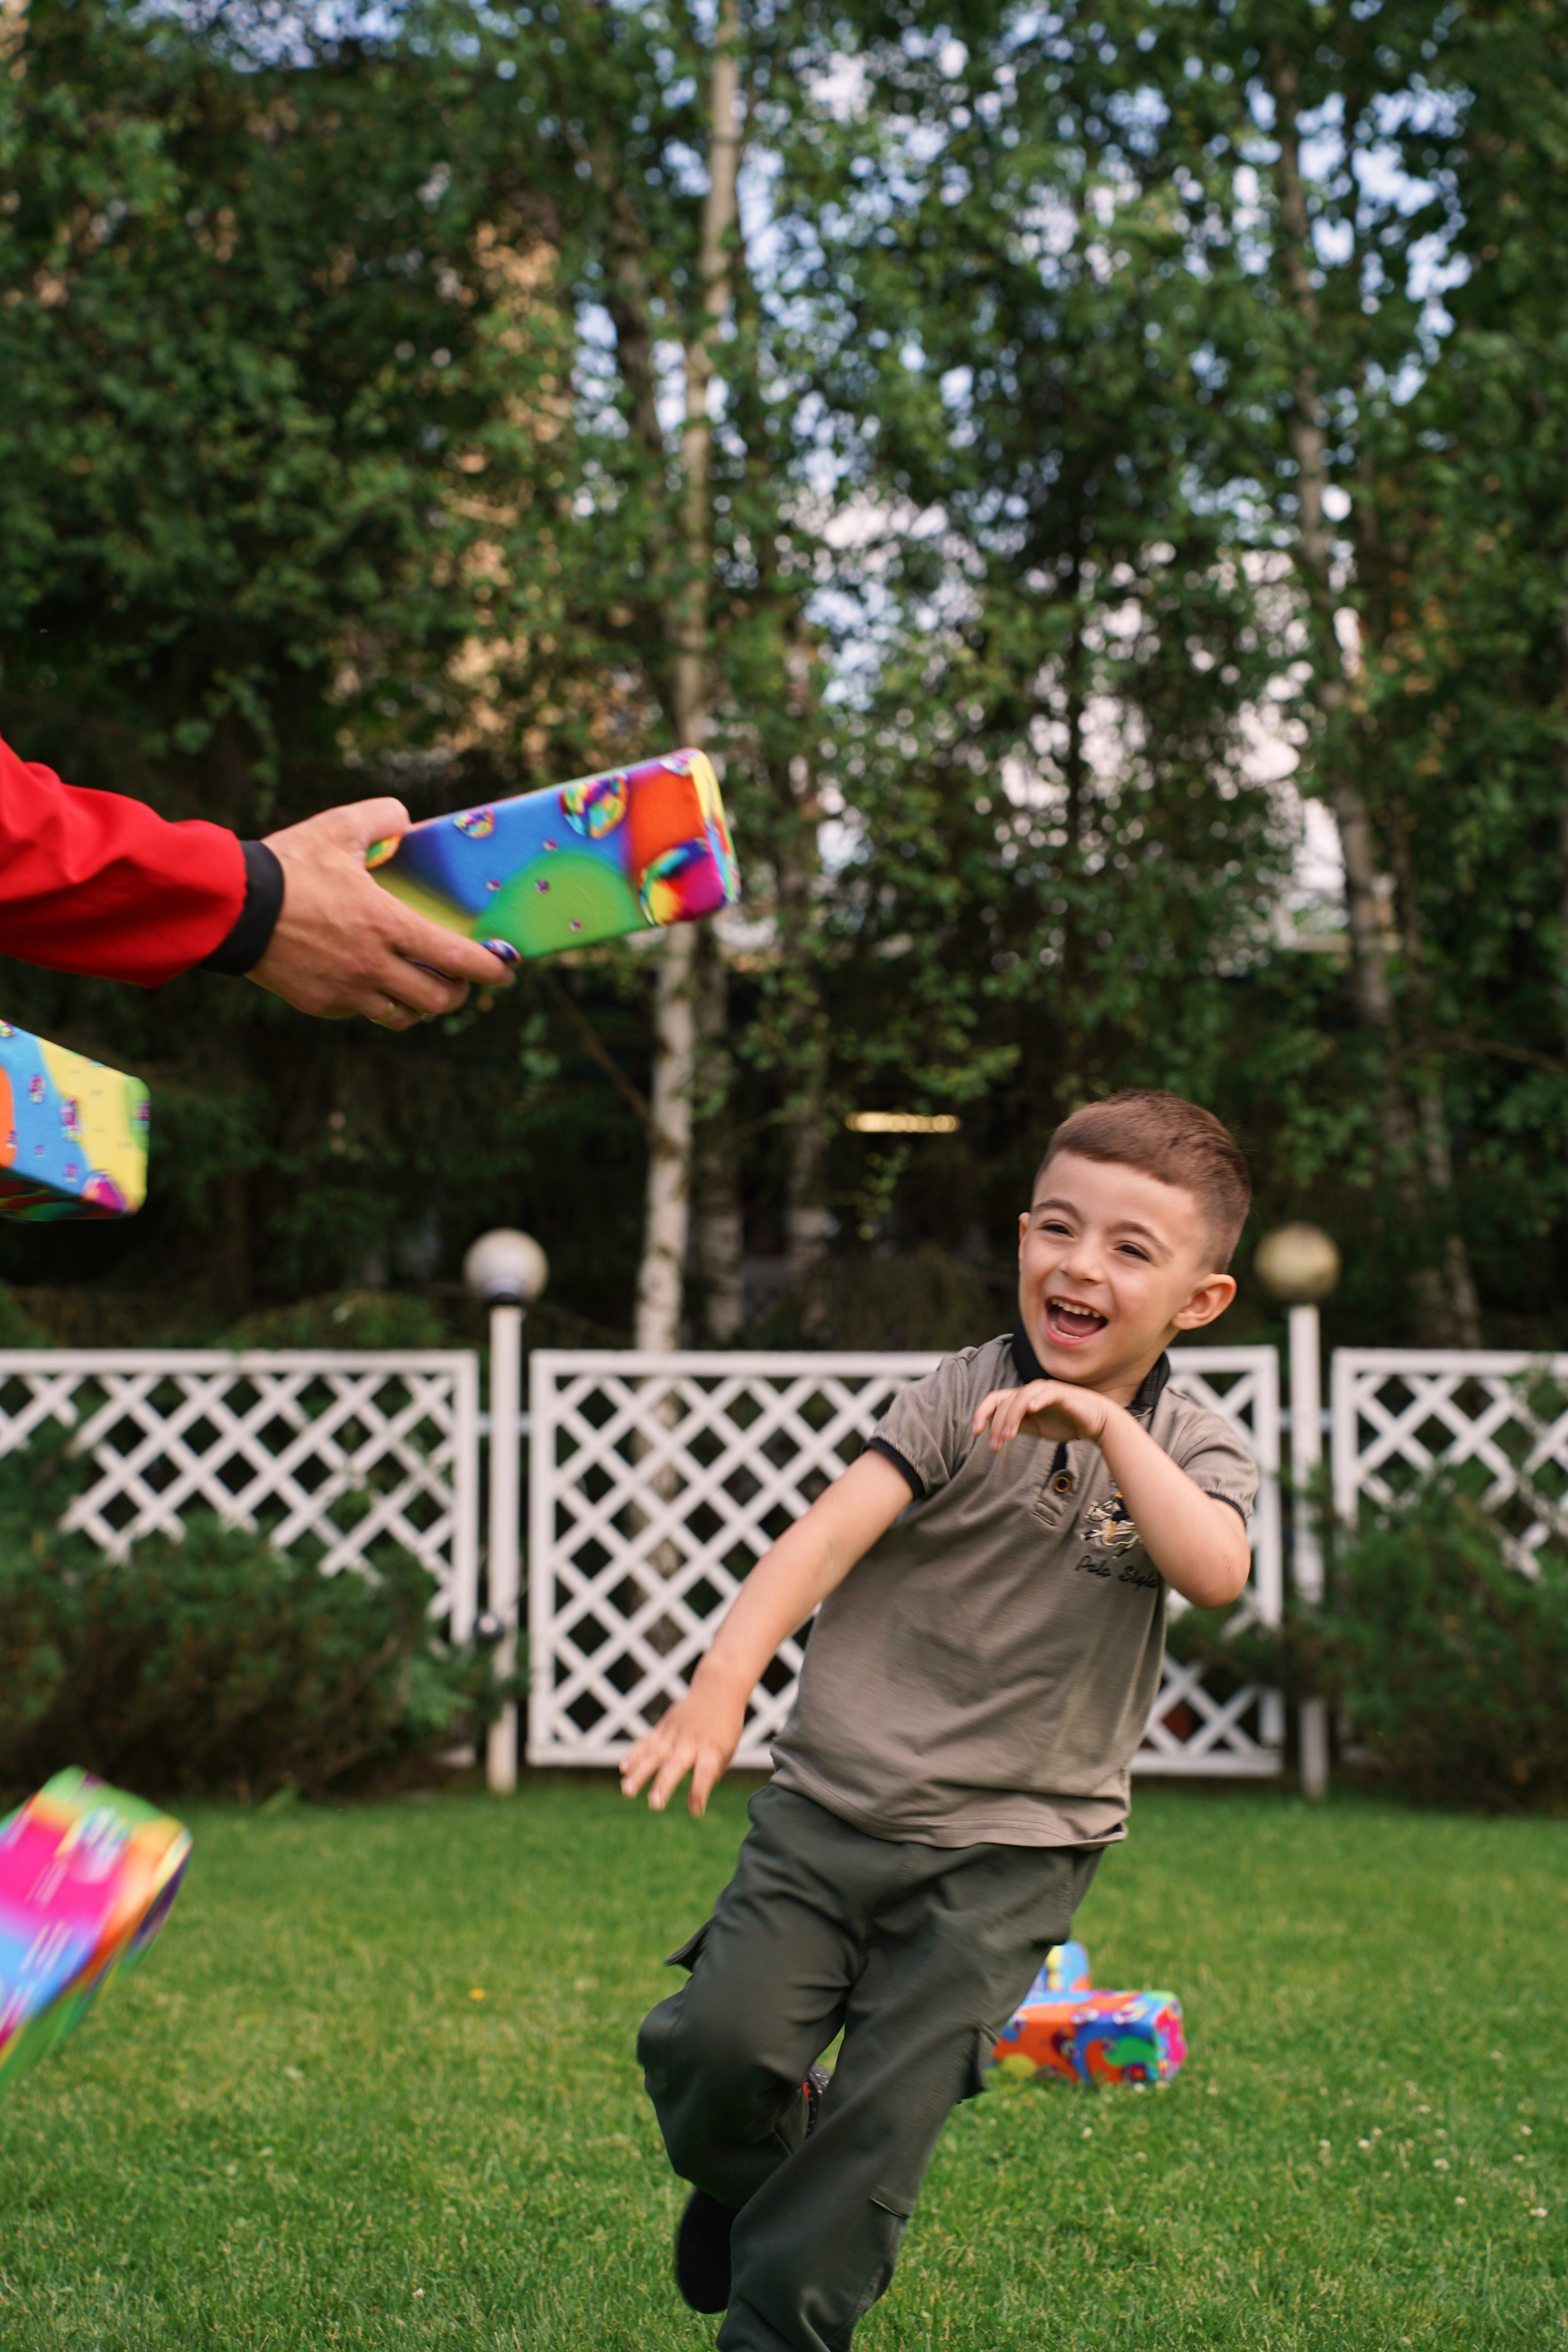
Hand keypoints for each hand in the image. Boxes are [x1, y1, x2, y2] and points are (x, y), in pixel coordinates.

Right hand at [248, 798, 514, 1025]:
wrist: (232, 908)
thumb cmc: (288, 867)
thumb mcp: (338, 829)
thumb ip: (381, 818)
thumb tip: (406, 820)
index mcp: (386, 925)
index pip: (455, 958)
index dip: (488, 969)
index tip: (505, 970)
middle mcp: (372, 966)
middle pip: (437, 1000)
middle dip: (458, 993)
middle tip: (460, 980)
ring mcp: (346, 991)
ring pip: (404, 1017)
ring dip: (420, 1006)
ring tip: (422, 989)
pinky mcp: (321, 1004)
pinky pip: (363, 1013)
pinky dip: (378, 1003)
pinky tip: (373, 983)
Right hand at [620, 1672, 747, 1818]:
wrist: (718, 1690)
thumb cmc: (724, 1728)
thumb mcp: (726, 1752)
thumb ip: (710, 1774)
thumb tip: (694, 1802)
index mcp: (712, 1750)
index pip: (705, 1774)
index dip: (700, 1792)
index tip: (696, 1811)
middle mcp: (692, 1742)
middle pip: (675, 1765)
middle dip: (664, 1785)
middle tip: (654, 1805)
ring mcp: (675, 1733)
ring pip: (654, 1754)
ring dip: (639, 1773)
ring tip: (626, 1790)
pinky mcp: (664, 1726)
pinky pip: (647, 1742)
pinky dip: (634, 1754)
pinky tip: (623, 1768)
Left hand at [971, 1379, 1113, 1450]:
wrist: (1095, 1421)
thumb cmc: (1065, 1423)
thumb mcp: (1036, 1428)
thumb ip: (1018, 1426)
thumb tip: (996, 1431)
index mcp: (1021, 1399)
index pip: (995, 1400)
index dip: (982, 1413)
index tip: (975, 1432)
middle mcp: (1030, 1391)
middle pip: (1003, 1400)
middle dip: (995, 1423)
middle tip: (994, 1446)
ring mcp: (1045, 1390)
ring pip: (1020, 1398)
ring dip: (1011, 1417)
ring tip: (1008, 1437)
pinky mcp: (1062, 1393)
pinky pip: (1046, 1393)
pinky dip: (1036, 1399)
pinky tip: (1030, 1409)